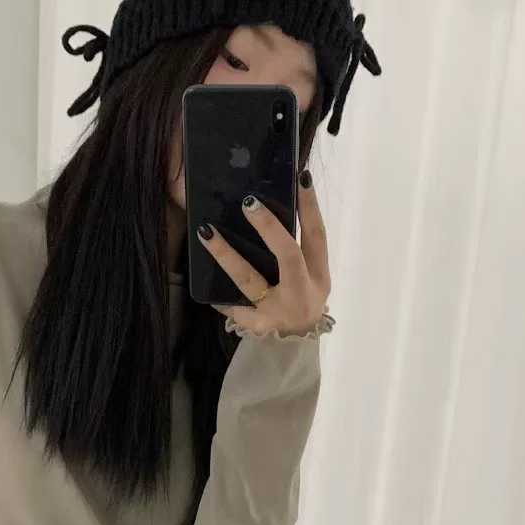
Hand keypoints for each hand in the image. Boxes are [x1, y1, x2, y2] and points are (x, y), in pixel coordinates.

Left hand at [197, 175, 330, 339]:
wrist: (296, 347)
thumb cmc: (299, 300)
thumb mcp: (309, 278)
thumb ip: (296, 251)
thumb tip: (269, 209)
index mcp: (318, 275)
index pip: (317, 236)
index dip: (310, 207)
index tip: (301, 177)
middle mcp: (302, 291)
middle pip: (288, 255)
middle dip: (269, 228)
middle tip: (249, 202)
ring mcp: (278, 310)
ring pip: (249, 279)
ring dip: (226, 254)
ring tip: (206, 231)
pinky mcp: (258, 326)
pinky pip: (234, 307)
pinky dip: (221, 297)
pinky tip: (206, 286)